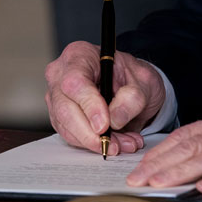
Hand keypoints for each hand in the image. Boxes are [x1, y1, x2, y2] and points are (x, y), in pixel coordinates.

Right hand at [44, 41, 164, 155]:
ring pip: (66, 127)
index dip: (89, 107)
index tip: (104, 126)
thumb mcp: (144, 82)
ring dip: (95, 142)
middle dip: (90, 133)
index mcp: (79, 55)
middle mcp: (61, 74)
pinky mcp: (61, 117)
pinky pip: (72, 136)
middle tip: (113, 145)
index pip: (75, 82)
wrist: (132, 86)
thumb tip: (114, 120)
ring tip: (124, 144)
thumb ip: (131, 99)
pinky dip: (94, 144)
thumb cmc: (134, 77)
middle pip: (65, 109)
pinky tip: (116, 143)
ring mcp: (57, 97)